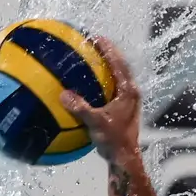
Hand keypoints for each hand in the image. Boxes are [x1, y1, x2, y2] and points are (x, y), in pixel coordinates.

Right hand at [60, 36, 141, 166]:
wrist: (125, 158)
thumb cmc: (114, 141)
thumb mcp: (96, 124)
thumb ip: (81, 109)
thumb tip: (63, 95)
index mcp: (128, 92)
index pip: (119, 64)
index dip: (109, 49)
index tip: (97, 37)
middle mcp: (131, 93)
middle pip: (121, 66)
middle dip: (109, 52)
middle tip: (94, 41)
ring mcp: (128, 101)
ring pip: (119, 76)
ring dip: (108, 65)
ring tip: (93, 56)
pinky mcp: (123, 108)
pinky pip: (113, 88)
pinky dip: (103, 81)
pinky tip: (89, 83)